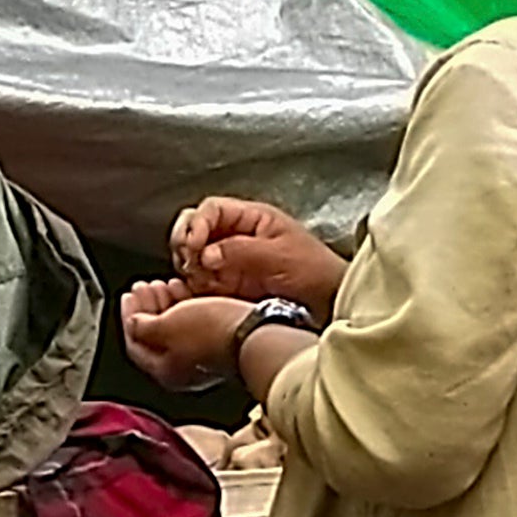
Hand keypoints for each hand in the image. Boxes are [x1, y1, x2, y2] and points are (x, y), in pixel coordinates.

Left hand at [119, 278, 256, 391]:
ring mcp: (203, 358)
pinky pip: (196, 326)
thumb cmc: (214, 332)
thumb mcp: (166, 325)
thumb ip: (142, 326)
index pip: (135, 343)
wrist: (257, 334)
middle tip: (145, 287)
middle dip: (147, 308)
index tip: (130, 295)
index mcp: (164, 370)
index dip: (128, 316)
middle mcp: (182, 369)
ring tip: (167, 285)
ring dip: (167, 305)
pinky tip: (188, 292)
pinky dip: (186, 307)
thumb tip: (133, 324)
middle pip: (155, 336)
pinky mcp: (221, 346)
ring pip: (176, 329)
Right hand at [170, 197, 342, 310]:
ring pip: (191, 255)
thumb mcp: (281, 256)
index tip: (194, 245)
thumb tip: (205, 254)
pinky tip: (194, 291)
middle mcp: (235, 237)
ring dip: (187, 265)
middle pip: (193, 228)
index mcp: (252, 219)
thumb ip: (241, 251)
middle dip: (186, 243)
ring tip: (198, 279)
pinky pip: (196, 281)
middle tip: (190, 261)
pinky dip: (190, 286)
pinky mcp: (225, 287)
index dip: (197, 224)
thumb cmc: (317, 274)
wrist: (330, 306)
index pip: (211, 210)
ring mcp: (229, 262)